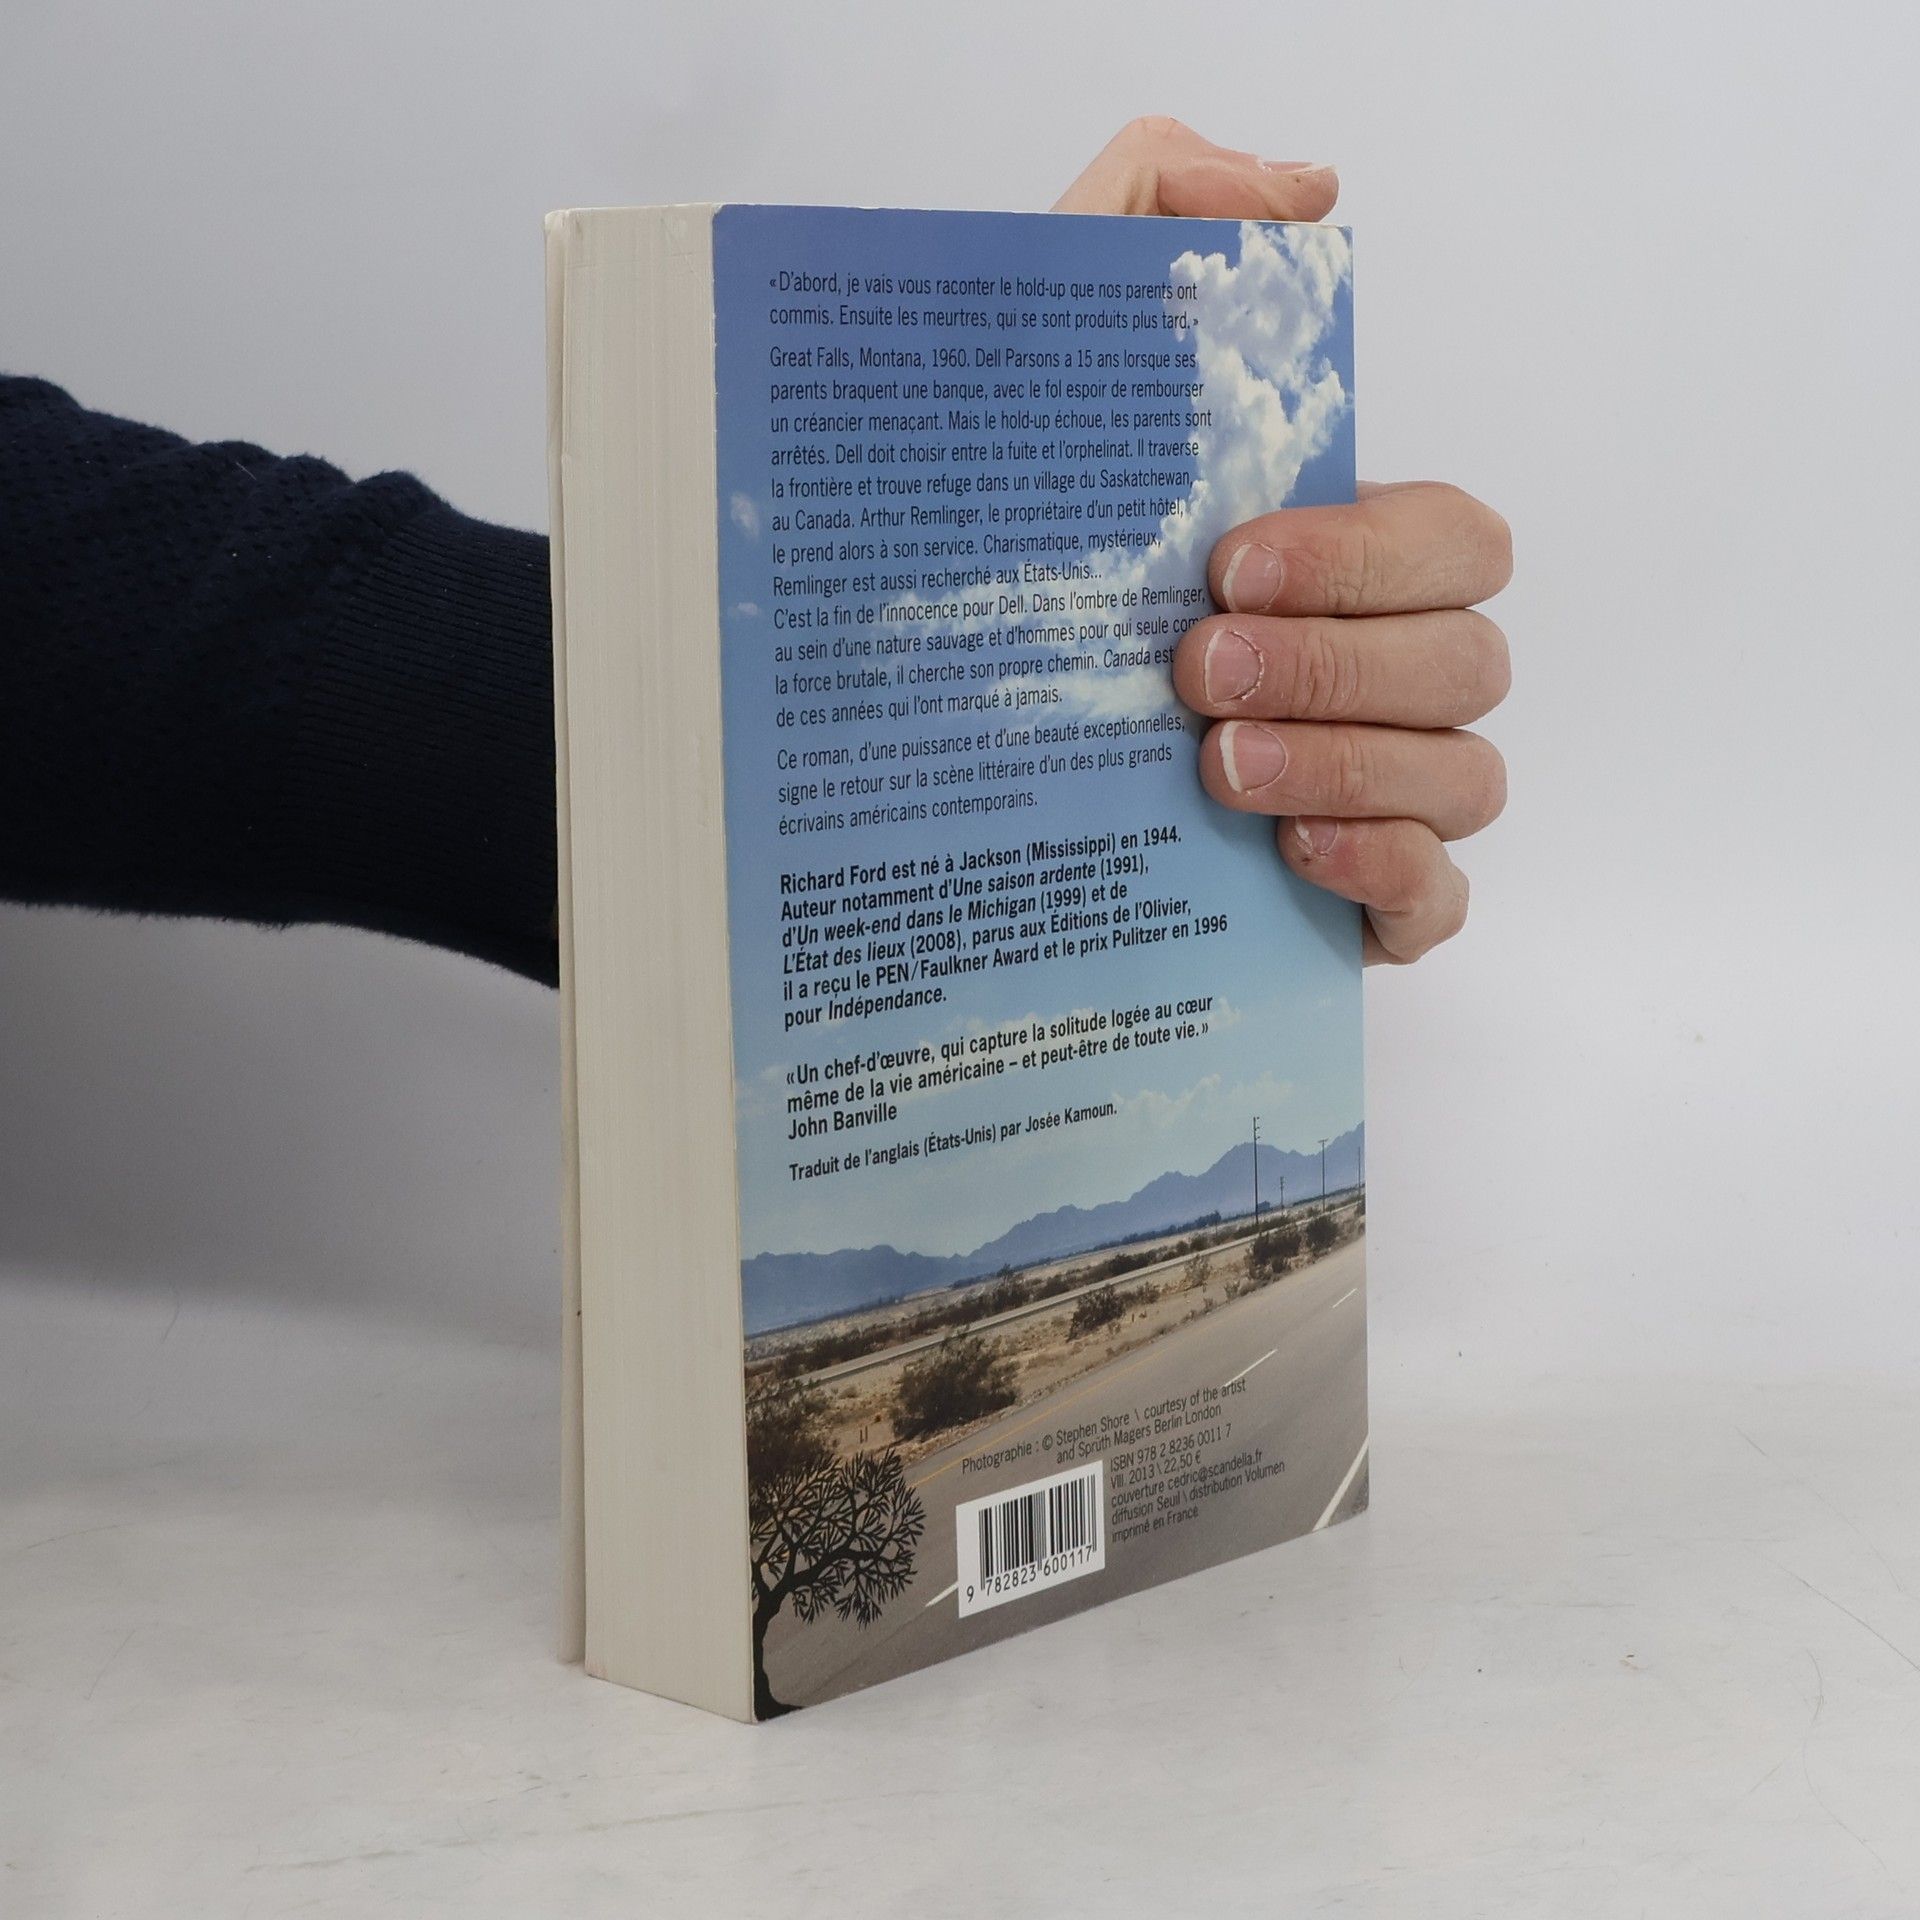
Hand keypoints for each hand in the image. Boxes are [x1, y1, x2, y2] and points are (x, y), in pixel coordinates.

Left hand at [1056, 120, 1511, 963]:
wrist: (932, 735)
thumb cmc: (1022, 549)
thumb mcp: (1053, 357)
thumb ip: (1161, 215)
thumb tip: (1305, 194)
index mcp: (1346, 560)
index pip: (1451, 541)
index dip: (1368, 555)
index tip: (1228, 563)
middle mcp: (1387, 670)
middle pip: (1467, 661)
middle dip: (1337, 664)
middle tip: (1197, 673)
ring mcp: (1386, 790)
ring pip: (1464, 778)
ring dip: (1351, 767)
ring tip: (1216, 768)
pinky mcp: (1362, 903)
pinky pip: (1442, 900)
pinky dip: (1389, 876)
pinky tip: (1293, 858)